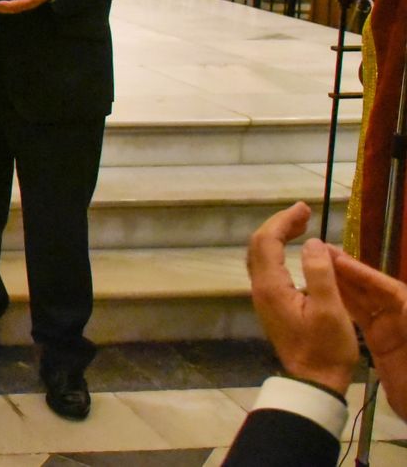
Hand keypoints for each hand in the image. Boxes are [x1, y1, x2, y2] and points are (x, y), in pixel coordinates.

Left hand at [0, 0, 51, 14]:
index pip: (19, 3)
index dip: (9, 4)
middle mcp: (28, 4)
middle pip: (13, 9)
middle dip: (0, 9)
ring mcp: (24, 6)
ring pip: (11, 10)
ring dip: (0, 10)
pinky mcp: (21, 5)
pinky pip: (12, 8)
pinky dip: (3, 8)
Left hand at [246, 202, 356, 395]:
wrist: (313, 380)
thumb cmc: (325, 348)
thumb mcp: (330, 310)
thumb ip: (320, 274)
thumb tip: (313, 243)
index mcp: (271, 287)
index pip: (266, 241)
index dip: (283, 221)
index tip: (304, 208)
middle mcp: (260, 288)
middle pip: (258, 245)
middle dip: (278, 224)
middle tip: (303, 212)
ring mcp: (263, 297)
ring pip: (260, 256)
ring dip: (277, 236)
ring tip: (302, 225)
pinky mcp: (271, 304)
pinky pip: (268, 268)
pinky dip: (279, 251)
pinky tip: (298, 252)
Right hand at [330, 245, 406, 414]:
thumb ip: (402, 310)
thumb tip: (394, 294)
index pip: (387, 286)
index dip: (362, 272)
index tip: (336, 260)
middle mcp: (402, 313)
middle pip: (373, 288)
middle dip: (349, 272)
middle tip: (320, 256)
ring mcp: (391, 328)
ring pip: (364, 301)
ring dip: (343, 285)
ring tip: (318, 270)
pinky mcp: (381, 342)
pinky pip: (361, 317)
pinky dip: (345, 306)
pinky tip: (326, 297)